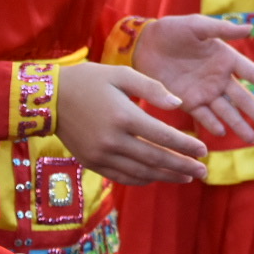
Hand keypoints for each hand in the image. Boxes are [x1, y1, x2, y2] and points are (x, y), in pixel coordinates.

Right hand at [57, 62, 208, 184]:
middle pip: (156, 158)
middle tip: (203, 171)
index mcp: (123, 115)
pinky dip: (143, 179)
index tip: (204, 150)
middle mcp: (113, 140)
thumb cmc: (89, 79)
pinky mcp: (92, 162)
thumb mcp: (121, 73)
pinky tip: (157, 176)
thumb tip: (178, 105)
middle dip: (183, 166)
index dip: (186, 145)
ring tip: (186, 177)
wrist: (49, 98)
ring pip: (141, 172)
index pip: (163, 136)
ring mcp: (101, 154)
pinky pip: (123, 177)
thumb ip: (152, 88)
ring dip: (166, 176)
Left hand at [133, 15, 253, 142]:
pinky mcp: (187, 101)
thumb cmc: (172, 30)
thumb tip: (250, 28)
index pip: (253, 75)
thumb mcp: (197, 26)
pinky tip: (222, 133)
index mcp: (225, 59)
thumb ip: (222, 29)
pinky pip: (203, 116)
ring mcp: (204, 92)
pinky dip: (212, 125)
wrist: (143, 44)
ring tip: (252, 139)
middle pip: (243, 99)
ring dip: (239, 125)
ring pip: (226, 112)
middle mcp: (218, 78)